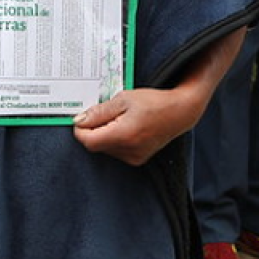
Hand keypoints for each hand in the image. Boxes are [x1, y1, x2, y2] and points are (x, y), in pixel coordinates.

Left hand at [72, 87, 202, 166]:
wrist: (180, 112)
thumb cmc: (153, 102)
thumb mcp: (123, 99)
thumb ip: (99, 112)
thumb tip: (79, 120)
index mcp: (124, 135)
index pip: (88, 140)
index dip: (80, 128)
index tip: (83, 116)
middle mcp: (129, 151)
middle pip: (95, 145)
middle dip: (92, 129)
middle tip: (103, 112)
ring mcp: (134, 157)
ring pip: (104, 148)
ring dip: (103, 134)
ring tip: (118, 118)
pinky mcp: (138, 159)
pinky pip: (115, 151)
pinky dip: (113, 139)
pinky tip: (124, 126)